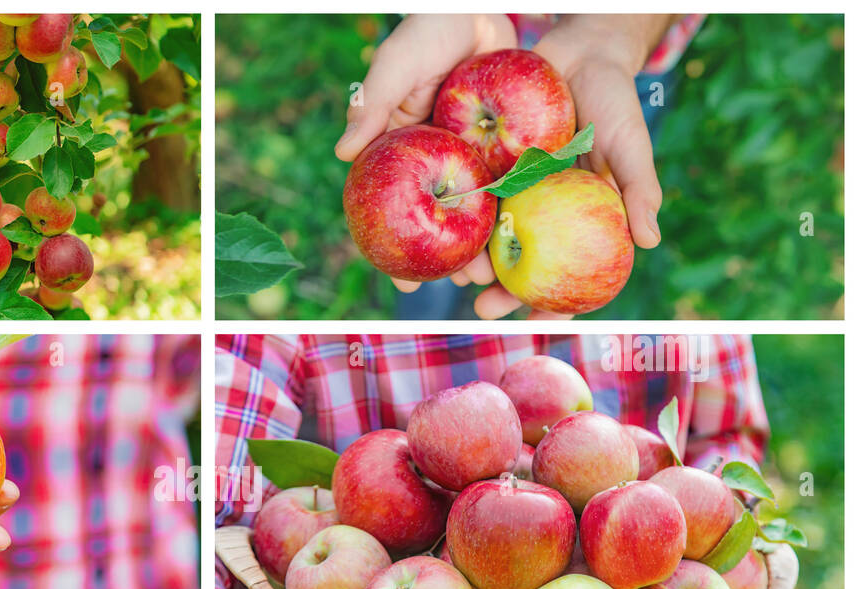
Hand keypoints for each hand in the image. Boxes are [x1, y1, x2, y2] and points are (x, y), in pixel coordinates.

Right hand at [335, 13, 516, 291]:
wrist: (482, 2)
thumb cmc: (432, 26)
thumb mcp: (398, 62)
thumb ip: (373, 102)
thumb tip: (343, 152)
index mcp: (402, 152)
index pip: (393, 210)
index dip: (396, 250)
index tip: (402, 282)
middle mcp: (436, 162)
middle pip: (439, 221)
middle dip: (450, 258)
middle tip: (464, 282)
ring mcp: (473, 156)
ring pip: (477, 212)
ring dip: (485, 245)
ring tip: (496, 273)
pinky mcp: (507, 145)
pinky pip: (511, 184)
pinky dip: (516, 211)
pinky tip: (525, 238)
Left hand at [475, 17, 666, 318]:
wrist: (578, 53)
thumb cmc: (613, 100)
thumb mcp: (630, 144)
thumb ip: (639, 189)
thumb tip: (648, 241)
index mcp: (578, 219)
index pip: (570, 271)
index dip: (558, 300)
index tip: (543, 319)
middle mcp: (542, 214)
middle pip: (521, 265)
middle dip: (502, 293)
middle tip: (484, 308)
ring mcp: (513, 194)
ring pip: (490, 239)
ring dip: (474, 263)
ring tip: (461, 278)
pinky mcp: (489, 169)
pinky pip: (472, 198)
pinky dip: (460, 218)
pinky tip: (442, 234)